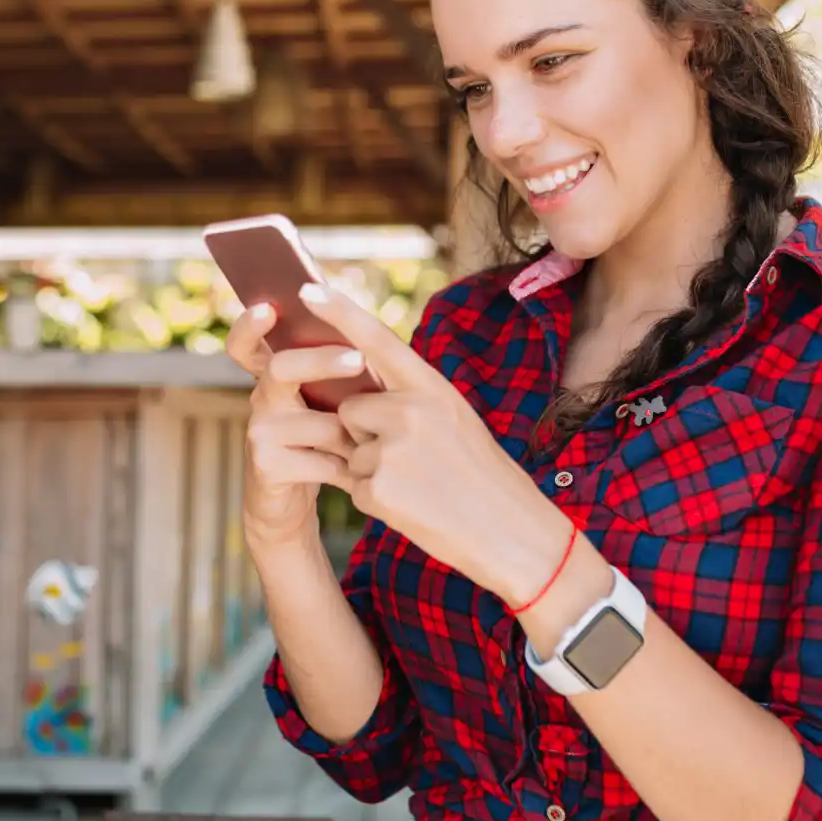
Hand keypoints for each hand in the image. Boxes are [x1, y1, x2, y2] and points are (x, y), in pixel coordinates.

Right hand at [223, 301, 369, 551]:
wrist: (292, 506)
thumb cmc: (320, 445)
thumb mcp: (326, 406)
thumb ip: (335, 375)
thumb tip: (367, 344)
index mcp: (274, 377)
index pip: (247, 343)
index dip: (250, 325)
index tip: (268, 308)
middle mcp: (261, 399)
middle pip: (281, 368)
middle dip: (321, 360)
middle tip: (358, 359)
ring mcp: (259, 433)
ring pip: (317, 421)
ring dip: (352, 435)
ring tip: (374, 444)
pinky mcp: (266, 467)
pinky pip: (320, 459)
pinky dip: (346, 467)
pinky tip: (356, 475)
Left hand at [295, 283, 571, 605]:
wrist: (514, 533)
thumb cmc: (483, 477)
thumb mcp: (454, 420)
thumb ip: (410, 400)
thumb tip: (358, 397)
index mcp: (432, 388)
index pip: (376, 340)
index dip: (339, 312)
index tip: (307, 288)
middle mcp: (410, 411)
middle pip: (351, 408)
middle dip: (366, 433)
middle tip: (415, 462)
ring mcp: (392, 449)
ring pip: (349, 449)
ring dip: (370, 469)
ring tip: (418, 486)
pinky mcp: (377, 488)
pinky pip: (352, 486)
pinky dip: (375, 500)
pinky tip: (412, 507)